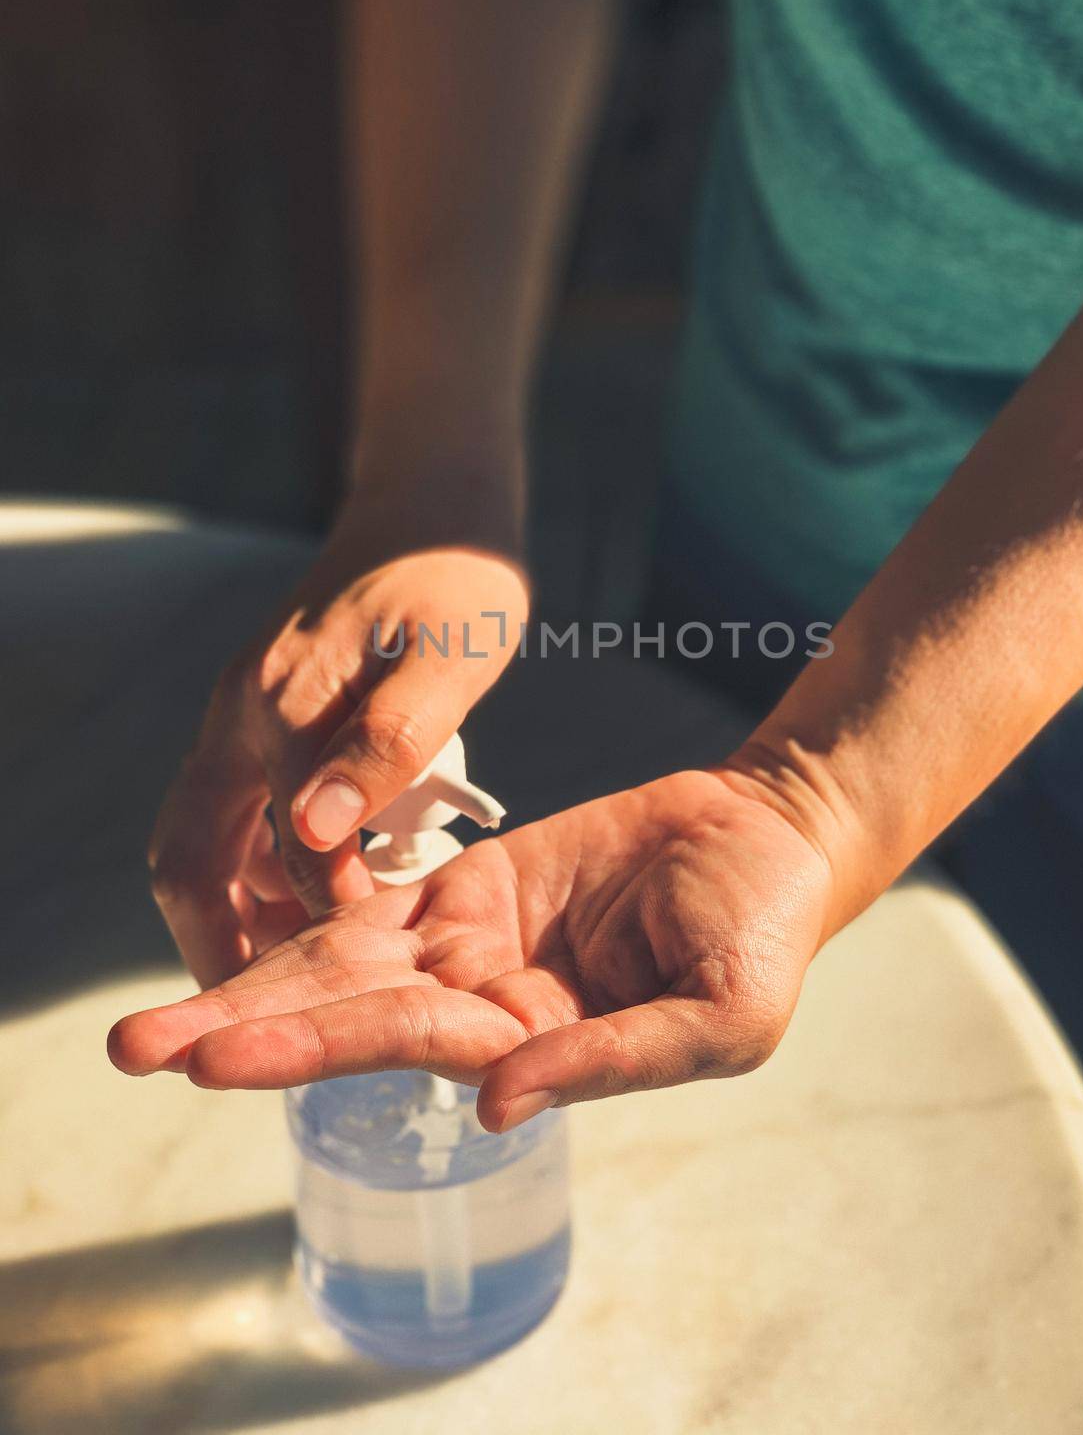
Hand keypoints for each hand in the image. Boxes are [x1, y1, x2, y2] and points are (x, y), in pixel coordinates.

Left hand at [112, 768, 834, 1128]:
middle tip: (138, 1046)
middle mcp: (486, 1006)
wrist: (768, 836)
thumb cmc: (762, 936)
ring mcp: (474, 942)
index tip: (216, 1056)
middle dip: (245, 1033)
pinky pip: (380, 897)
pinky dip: (313, 912)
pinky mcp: (473, 882)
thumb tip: (492, 1104)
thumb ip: (610, 1058)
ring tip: (155, 1024)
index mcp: (537, 1048)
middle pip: (346, 1016)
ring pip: (345, 963)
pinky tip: (241, 924)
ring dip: (252, 987)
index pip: (408, 1046)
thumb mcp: (720, 1017)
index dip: (312, 1044)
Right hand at [147, 504, 528, 988]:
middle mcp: (241, 717)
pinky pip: (240, 804)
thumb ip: (386, 744)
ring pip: (210, 835)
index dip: (307, 932)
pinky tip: (328, 882)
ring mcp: (245, 711)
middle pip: (190, 859)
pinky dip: (265, 858)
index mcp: (277, 714)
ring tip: (310, 963)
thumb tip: (315, 835)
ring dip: (242, 903)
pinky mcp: (265, 708)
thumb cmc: (458, 582)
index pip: (274, 862)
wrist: (437, 507)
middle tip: (277, 1009)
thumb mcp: (447, 659)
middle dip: (218, 943)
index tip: (349, 990)